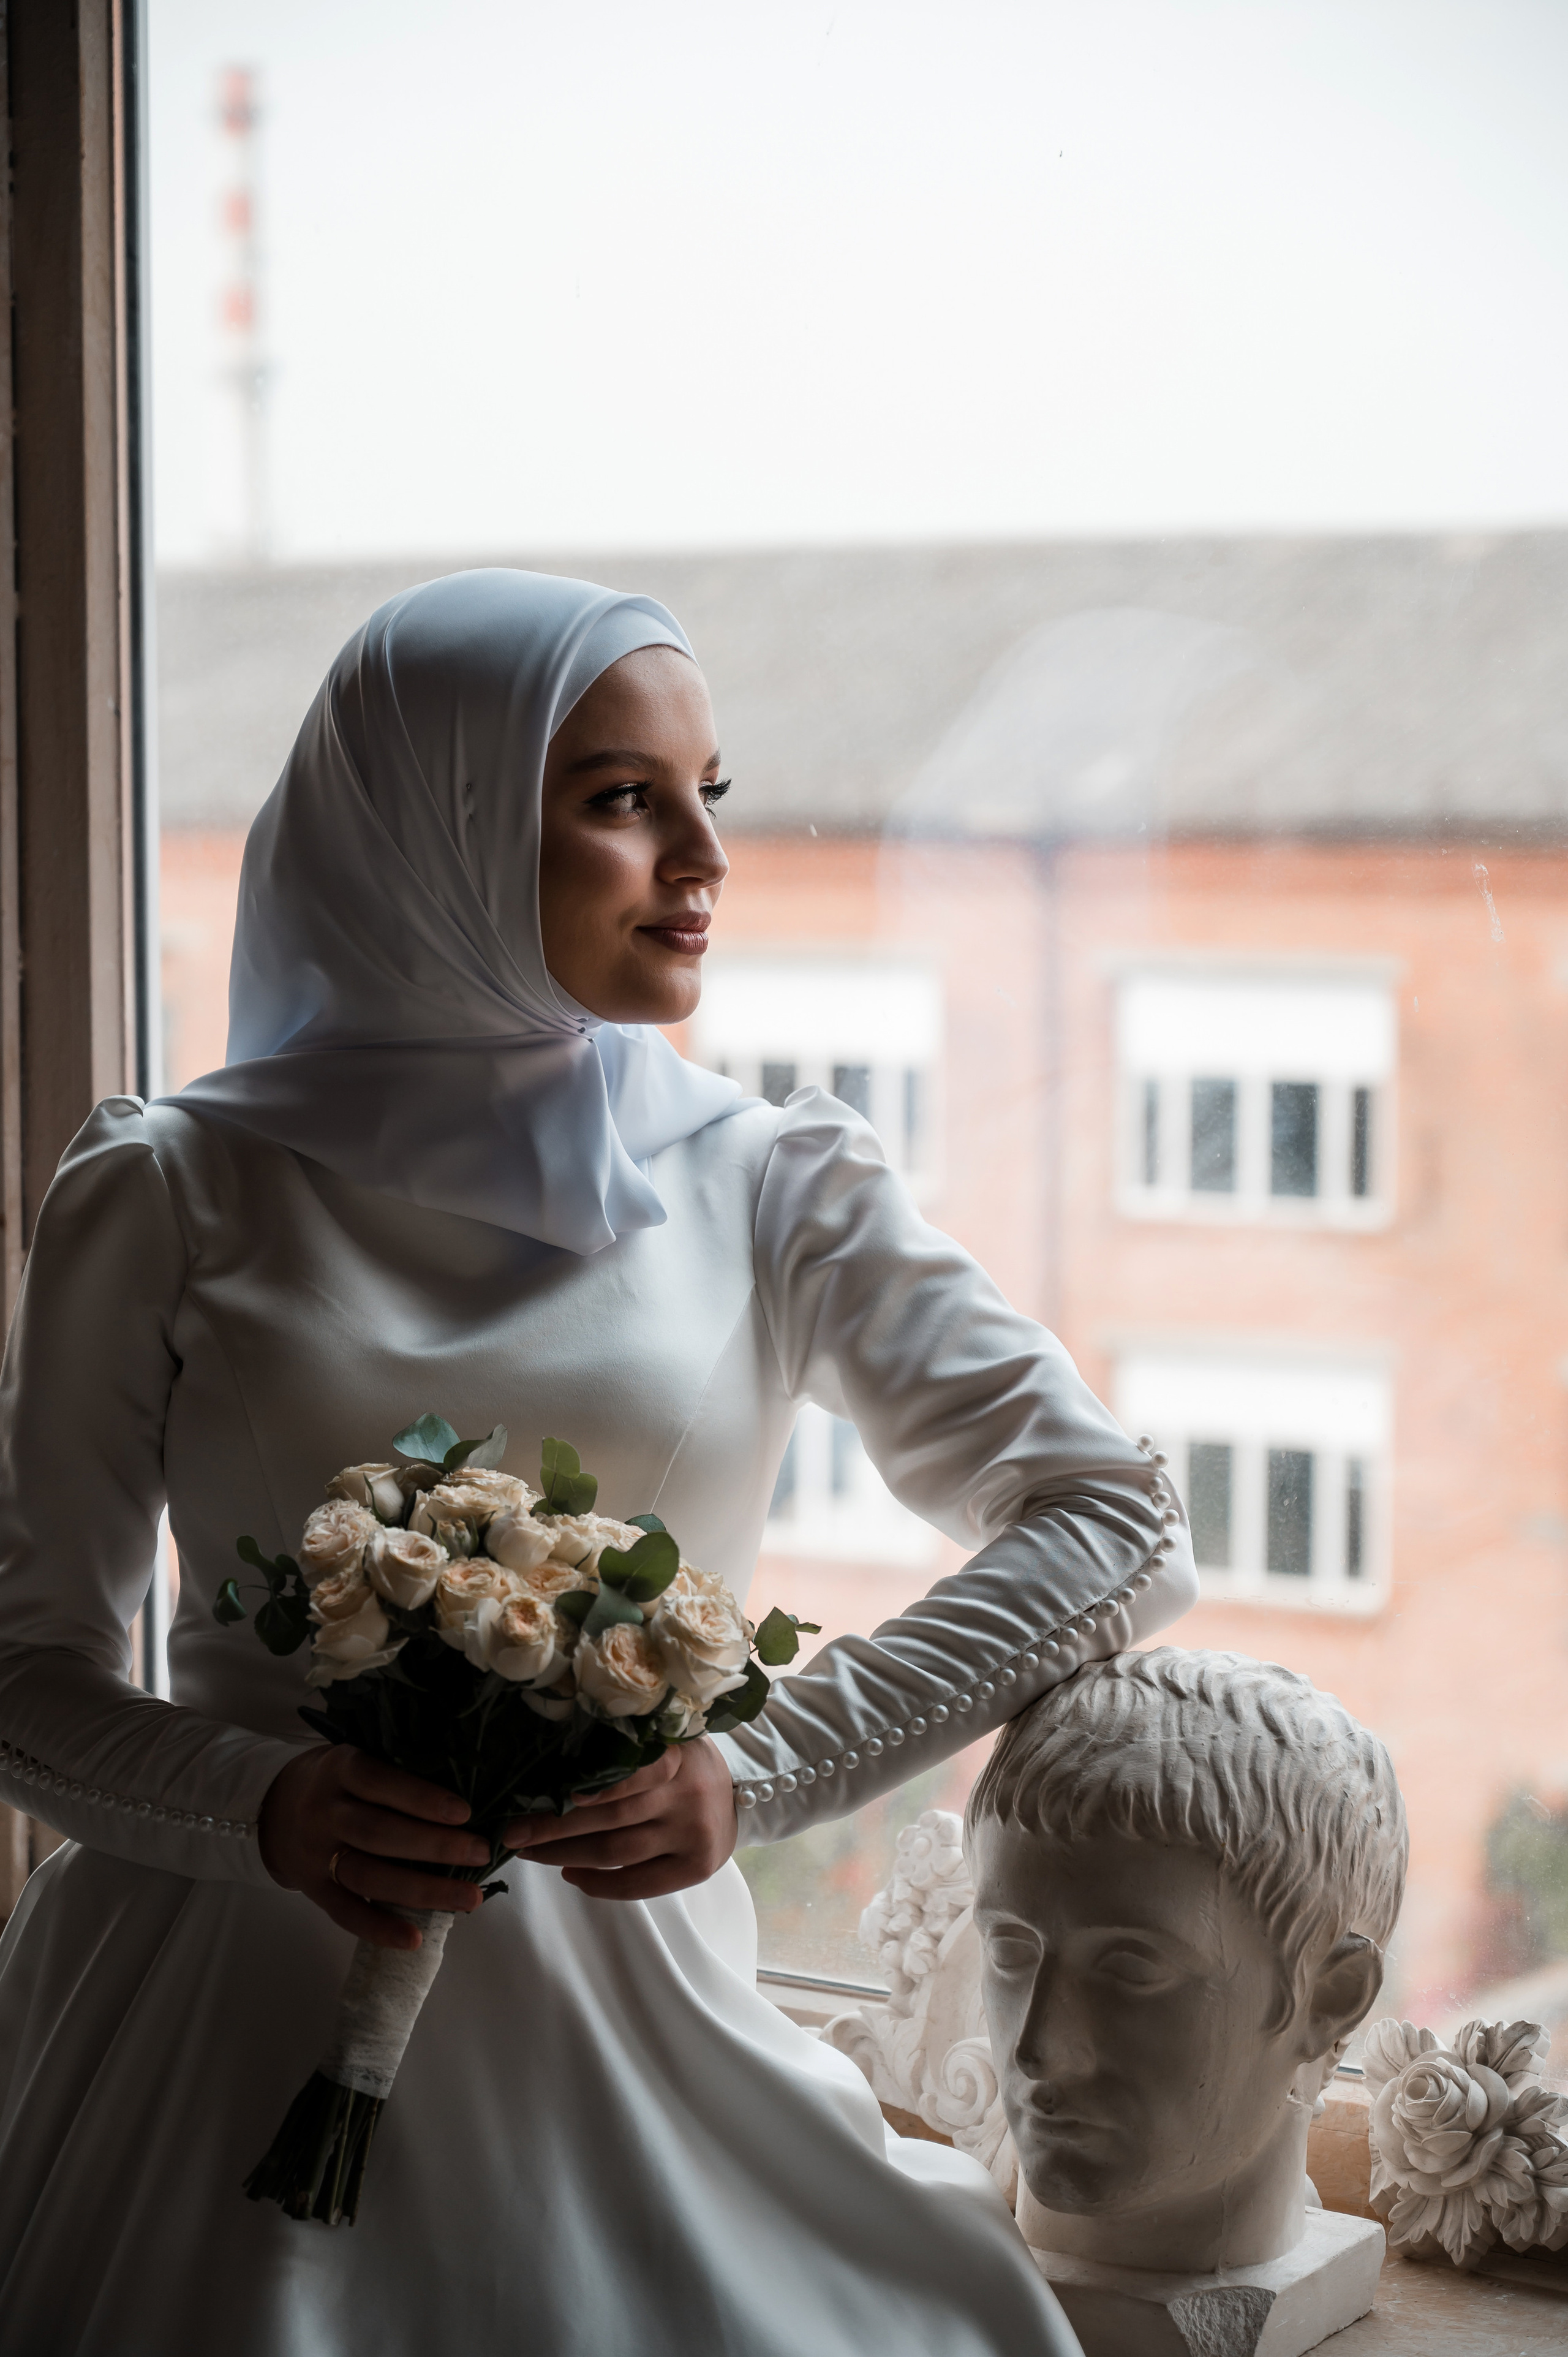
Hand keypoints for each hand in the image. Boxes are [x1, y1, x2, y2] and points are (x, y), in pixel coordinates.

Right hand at [259, 1744, 490, 1949]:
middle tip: (482, 1852)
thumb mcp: (359, 1755)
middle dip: (435, 1845)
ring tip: (470, 1897)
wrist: (274, 1809)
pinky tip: (415, 1939)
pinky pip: (346, 1913)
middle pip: (379, 1832)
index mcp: (340, 1768)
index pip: (381, 1781)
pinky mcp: (312, 1889)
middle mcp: (324, 1811)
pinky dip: (379, 1928)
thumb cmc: (340, 1779)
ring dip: (422, 1890)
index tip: (465, 1812)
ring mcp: (315, 1853)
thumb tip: (467, 1781)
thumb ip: (397, 1765)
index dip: (422, 1798)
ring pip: (368, 1875)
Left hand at [503, 1738, 737, 1900]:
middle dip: (556, 1827)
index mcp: (678, 1757)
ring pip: (618, 1852)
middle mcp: (687, 1796)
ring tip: (530, 1852)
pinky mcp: (695, 1868)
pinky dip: (600, 1884)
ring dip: (566, 1855)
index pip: (636, 1773)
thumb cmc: (686, 1764)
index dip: (598, 1788)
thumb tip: (560, 1756)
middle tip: (513, 1832)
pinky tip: (571, 1875)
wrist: (743, 1796)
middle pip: (613, 1817)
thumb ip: (632, 1746)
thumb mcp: (671, 1739)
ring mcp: (692, 1836)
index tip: (559, 1795)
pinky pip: (639, 1884)